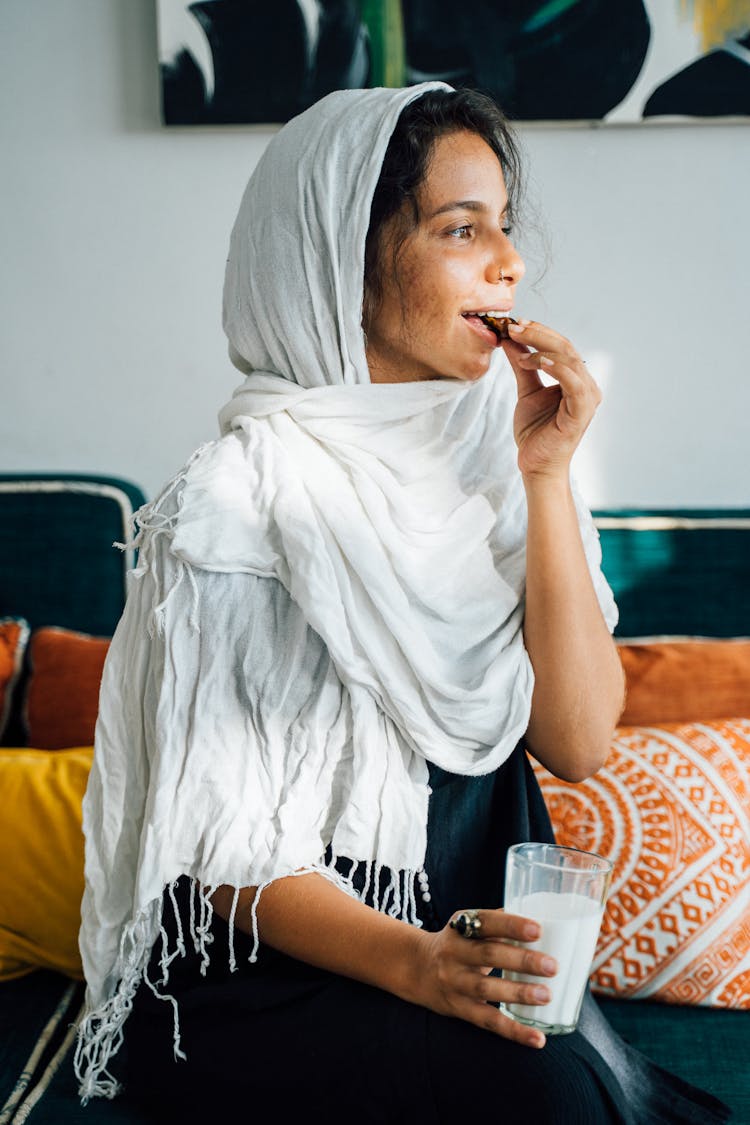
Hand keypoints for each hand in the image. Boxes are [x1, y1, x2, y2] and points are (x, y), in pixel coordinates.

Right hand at [409, 908, 557, 1047]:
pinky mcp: (459, 1009)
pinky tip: (536, 1039)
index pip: (486, 922)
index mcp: (460, 927)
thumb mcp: (468, 926)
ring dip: (518, 993)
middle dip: (522, 960)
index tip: (538, 929)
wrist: (417, 968)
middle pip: (488, 955)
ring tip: (546, 996)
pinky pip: (487, 1021)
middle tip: (552, 966)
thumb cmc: (458, 944)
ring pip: (486, 989)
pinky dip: (513, 1031)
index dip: (511, 925)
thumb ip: (498, 923)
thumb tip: (543, 918)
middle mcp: (454, 953)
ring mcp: (454, 982)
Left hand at [502, 320, 601, 479]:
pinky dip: (556, 368)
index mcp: (576, 379)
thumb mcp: (526, 391)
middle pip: (565, 348)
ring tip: (518, 344)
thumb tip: (510, 339)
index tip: (513, 324)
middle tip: (513, 326)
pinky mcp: (582, 412)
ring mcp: (587, 398)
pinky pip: (573, 383)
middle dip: (538, 334)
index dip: (538, 332)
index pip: (560, 346)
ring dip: (542, 348)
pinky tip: (536, 360)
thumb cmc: (535, 432)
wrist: (535, 464)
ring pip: (569, 360)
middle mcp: (586, 385)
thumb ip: (522, 365)